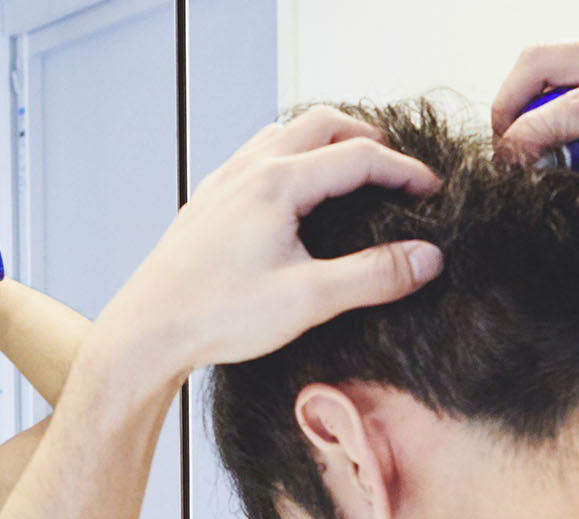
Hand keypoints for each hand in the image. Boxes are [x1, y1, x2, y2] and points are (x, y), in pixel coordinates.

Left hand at [89, 106, 442, 381]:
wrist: (147, 332)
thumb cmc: (215, 316)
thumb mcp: (308, 300)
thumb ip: (373, 276)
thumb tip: (427, 259)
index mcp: (277, 184)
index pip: (359, 158)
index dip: (404, 170)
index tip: (431, 191)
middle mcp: (247, 172)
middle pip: (320, 126)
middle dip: (366, 138)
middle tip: (395, 163)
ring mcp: (221, 185)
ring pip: (281, 136)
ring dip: (322, 140)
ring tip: (349, 165)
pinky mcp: (205, 205)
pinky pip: (252, 159)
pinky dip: (286, 157)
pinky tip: (289, 190)